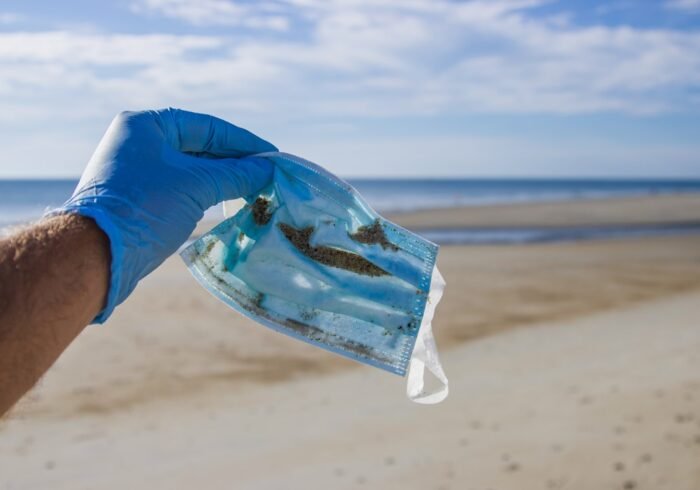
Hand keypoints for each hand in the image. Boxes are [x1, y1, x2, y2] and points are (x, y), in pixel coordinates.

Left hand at [57, 108, 276, 321]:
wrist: (97, 253)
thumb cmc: (146, 207)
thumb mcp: (197, 185)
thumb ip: (236, 174)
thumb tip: (269, 169)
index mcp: (146, 125)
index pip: (207, 127)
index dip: (243, 142)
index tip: (272, 156)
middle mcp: (139, 142)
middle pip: (200, 148)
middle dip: (235, 162)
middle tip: (268, 175)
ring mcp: (138, 171)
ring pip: (192, 170)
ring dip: (224, 180)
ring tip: (256, 189)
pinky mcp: (141, 198)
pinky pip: (183, 188)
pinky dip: (207, 194)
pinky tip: (230, 202)